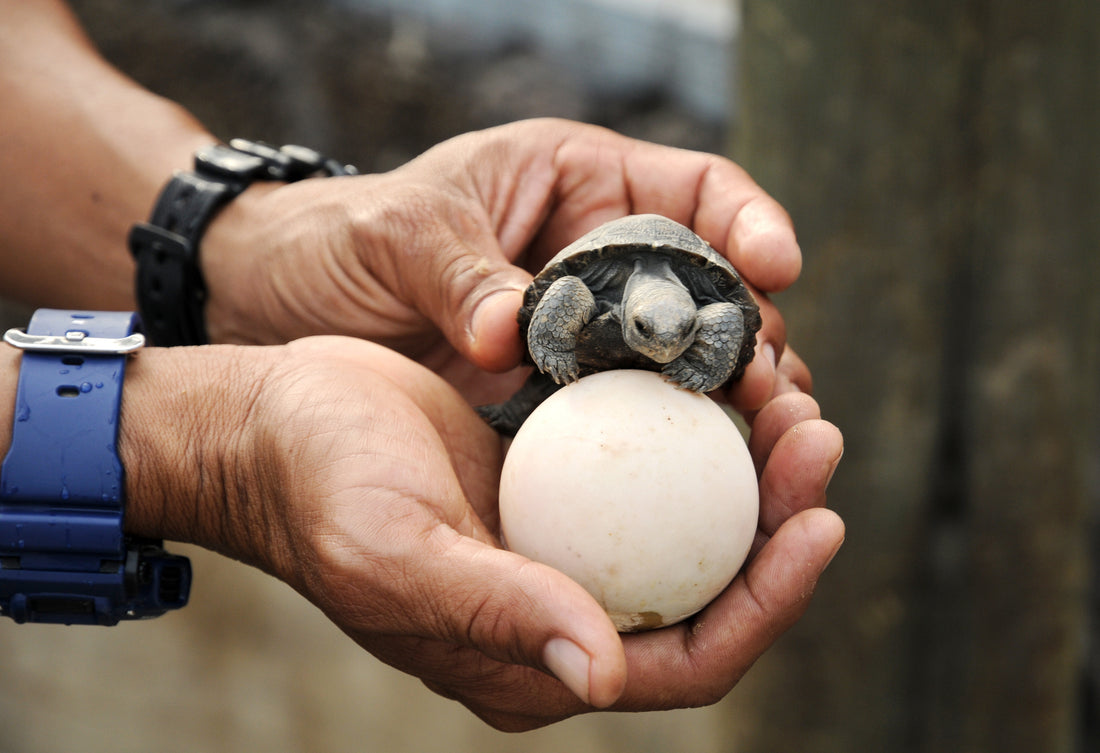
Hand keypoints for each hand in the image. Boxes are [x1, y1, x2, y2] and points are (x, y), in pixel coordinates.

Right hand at [118, 337, 841, 730]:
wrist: (271, 421)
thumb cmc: (319, 485)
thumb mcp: (399, 550)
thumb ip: (498, 614)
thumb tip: (605, 672)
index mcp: (534, 659)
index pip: (687, 659)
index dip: (768, 602)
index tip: (819, 521)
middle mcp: (561, 610)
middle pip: (710, 589)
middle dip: (780, 524)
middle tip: (816, 433)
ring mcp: (561, 545)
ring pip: (689, 525)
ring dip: (750, 470)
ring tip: (786, 394)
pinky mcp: (554, 484)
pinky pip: (648, 470)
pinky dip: (694, 431)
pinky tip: (722, 377)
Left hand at [201, 119, 799, 408]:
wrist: (285, 309)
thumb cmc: (342, 241)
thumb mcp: (399, 236)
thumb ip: (461, 275)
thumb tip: (514, 334)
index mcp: (581, 185)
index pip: (700, 188)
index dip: (750, 223)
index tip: (775, 267)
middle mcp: (606, 260)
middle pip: (717, 291)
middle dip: (757, 337)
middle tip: (776, 390)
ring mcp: (592, 338)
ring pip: (690, 366)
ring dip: (732, 404)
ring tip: (765, 445)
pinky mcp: (567, 402)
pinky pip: (636, 424)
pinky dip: (671, 452)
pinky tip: (702, 487)